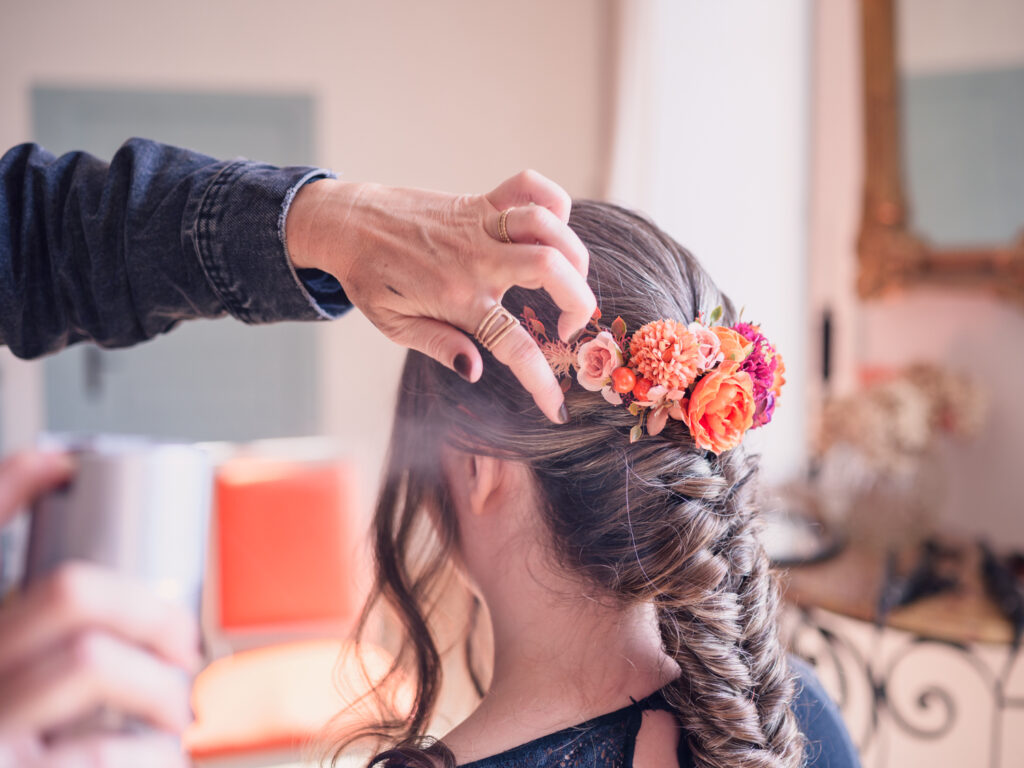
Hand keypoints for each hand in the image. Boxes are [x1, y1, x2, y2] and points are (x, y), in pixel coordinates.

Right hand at [0, 452, 197, 767]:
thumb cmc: (21, 740)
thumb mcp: (16, 679)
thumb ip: (41, 622)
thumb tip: (67, 498)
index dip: (9, 484)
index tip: (64, 463)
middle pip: (67, 593)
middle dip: (147, 608)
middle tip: (182, 642)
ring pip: (91, 662)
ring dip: (159, 682)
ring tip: (178, 708)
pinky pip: (104, 751)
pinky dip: (151, 752)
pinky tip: (158, 755)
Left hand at [287, 170, 596, 423]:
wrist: (347, 223)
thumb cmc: (370, 278)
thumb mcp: (395, 325)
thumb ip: (439, 345)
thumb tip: (474, 370)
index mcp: (457, 299)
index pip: (513, 345)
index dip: (542, 382)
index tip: (557, 408)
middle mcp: (476, 260)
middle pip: (552, 270)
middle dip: (581, 302)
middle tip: (569, 326)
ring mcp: (479, 226)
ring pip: (548, 225)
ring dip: (574, 252)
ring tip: (568, 278)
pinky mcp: (478, 201)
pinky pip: (528, 186)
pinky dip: (553, 200)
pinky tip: (554, 226)